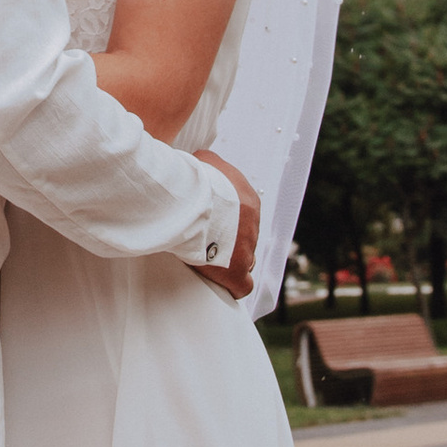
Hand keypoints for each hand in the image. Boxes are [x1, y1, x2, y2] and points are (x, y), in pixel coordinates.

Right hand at [194, 150, 259, 299]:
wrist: (193, 203)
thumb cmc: (196, 181)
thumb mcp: (205, 160)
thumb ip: (209, 163)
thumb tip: (200, 160)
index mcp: (249, 201)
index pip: (244, 214)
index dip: (227, 220)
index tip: (211, 222)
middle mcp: (253, 226)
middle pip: (245, 238)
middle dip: (230, 241)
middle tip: (209, 241)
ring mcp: (247, 251)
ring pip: (246, 261)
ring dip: (232, 262)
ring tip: (213, 262)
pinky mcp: (237, 272)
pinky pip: (243, 286)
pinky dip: (233, 285)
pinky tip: (222, 283)